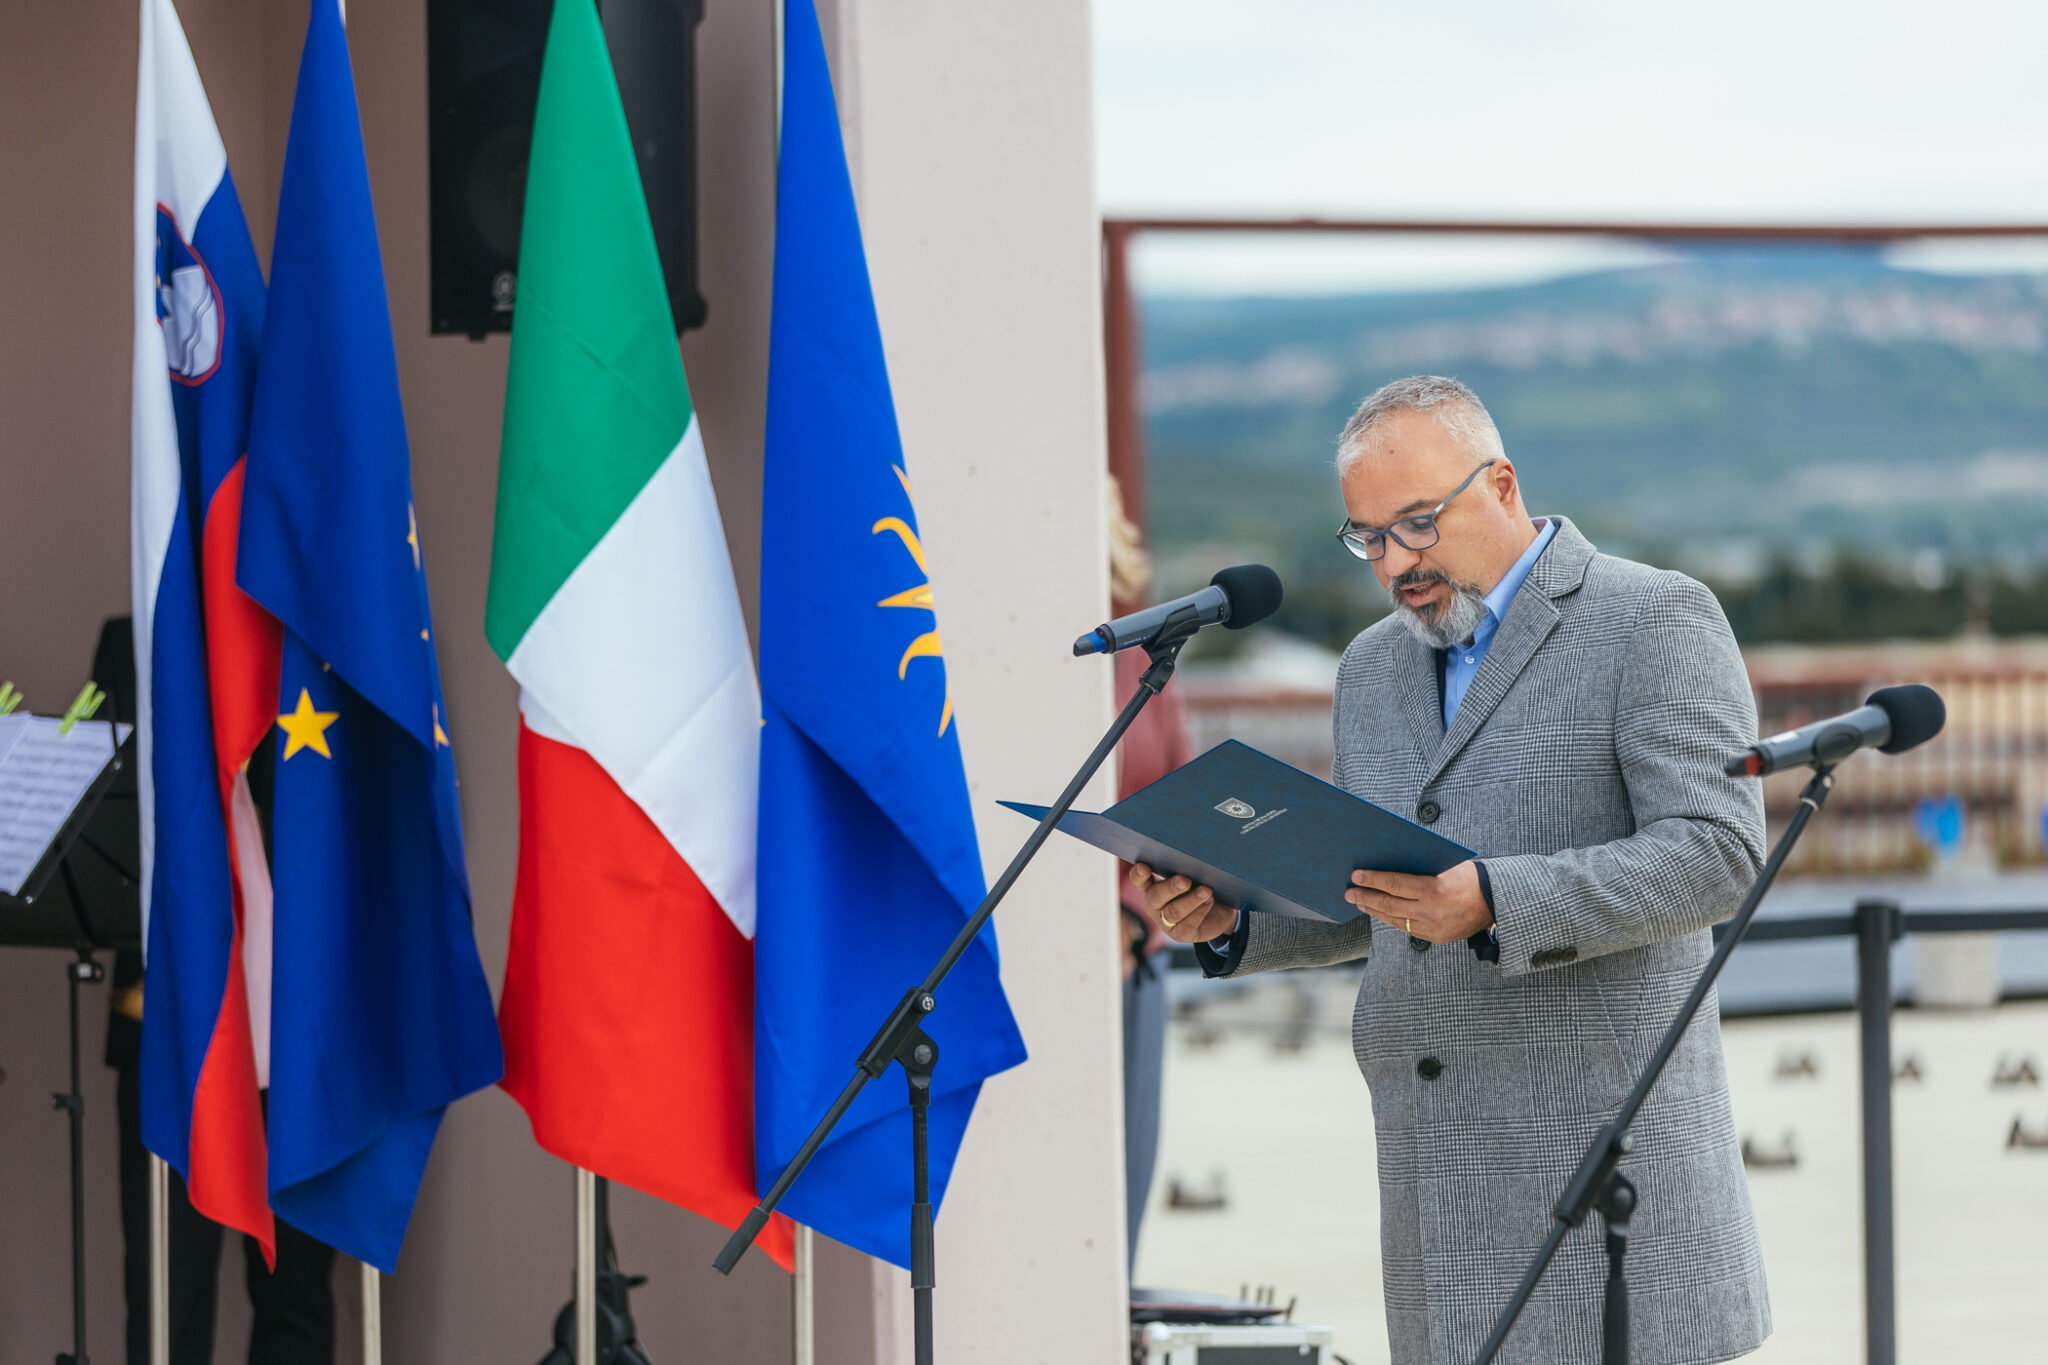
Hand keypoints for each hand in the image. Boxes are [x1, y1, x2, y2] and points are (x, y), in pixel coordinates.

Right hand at [1128, 863, 1239, 942]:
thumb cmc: (1200, 886)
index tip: (1143, 867)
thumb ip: (1186, 869)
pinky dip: (1200, 911)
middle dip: (1171, 887)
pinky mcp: (1180, 934)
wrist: (1219, 911)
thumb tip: (1194, 861)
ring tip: (1206, 891)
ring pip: (1174, 911)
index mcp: (1151, 886)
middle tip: (1185, 881)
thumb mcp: (1192, 876)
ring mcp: (1165, 922)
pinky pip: (1188, 924)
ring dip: (1191, 900)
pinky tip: (1209, 901)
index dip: (1138, 874)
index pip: (1139, 880)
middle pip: (1156, 896)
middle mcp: (1154, 905)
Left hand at [1346, 862, 1491, 943]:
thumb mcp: (1445, 865)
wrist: (1496, 901)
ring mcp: (1434, 928)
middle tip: (1349, 892)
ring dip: (1374, 910)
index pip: (1394, 884)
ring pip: (1395, 920)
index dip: (1372, 880)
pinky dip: (1391, 920)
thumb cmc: (1469, 877)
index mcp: (1434, 889)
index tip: (1356, 876)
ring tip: (1360, 902)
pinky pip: (1407, 929)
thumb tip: (1388, 862)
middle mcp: (1432, 911)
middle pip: (1389, 904)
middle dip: (1366, 897)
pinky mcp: (1437, 938)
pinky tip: (1381, 913)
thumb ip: (1419, 867)